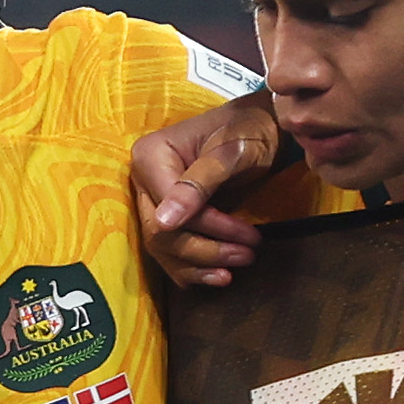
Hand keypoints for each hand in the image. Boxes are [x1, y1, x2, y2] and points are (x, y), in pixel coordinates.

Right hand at [134, 95, 299, 286]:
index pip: (168, 206)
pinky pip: (169, 252)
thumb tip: (165, 222)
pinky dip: (192, 269)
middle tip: (248, 255)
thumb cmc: (249, 131)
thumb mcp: (231, 152)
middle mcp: (142, 181)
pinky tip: (217, 275)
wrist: (261, 128)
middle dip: (205, 250)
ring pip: (163, 249)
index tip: (248, 236)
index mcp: (149, 157)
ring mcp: (152, 201)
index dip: (206, 226)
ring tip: (236, 270)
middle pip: (160, 233)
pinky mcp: (167, 217)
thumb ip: (199, 183)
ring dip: (199, 265)